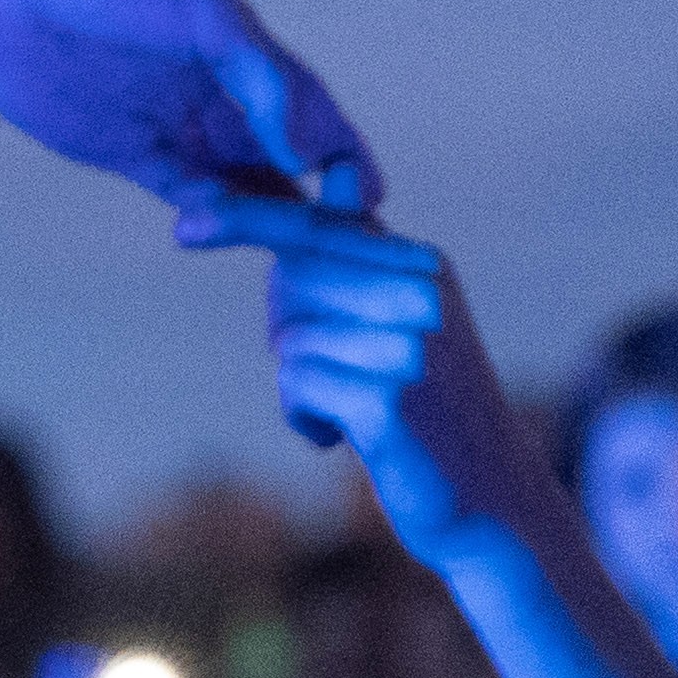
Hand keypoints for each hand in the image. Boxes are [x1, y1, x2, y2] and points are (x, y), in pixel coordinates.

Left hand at [187, 194, 537, 555]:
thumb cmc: (429, 413)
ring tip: (350, 413)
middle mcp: (423, 294)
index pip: (319, 224)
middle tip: (332, 375)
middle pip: (295, 276)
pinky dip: (304, 417)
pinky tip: (341, 439)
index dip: (246, 217)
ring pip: (292, 338)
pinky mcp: (388, 398)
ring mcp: (410, 344)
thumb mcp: (403, 324)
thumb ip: (360, 259)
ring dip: (301, 383)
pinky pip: (297, 385)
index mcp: (424, 267)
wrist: (492, 502)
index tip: (184, 225)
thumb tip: (338, 175)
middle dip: (289, 326)